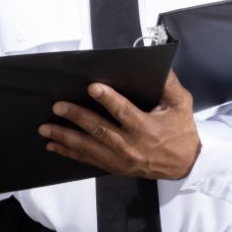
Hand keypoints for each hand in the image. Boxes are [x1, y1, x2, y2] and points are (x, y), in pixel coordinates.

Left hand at [39, 72, 200, 180]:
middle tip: (58, 106)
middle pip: (99, 130)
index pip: (124, 112)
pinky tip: (54, 144)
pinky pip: (88, 159)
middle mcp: (131, 145)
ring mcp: (121, 159)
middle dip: (76, 117)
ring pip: (89, 147)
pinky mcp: (115, 166)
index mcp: (146, 128)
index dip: (108, 99)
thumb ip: (169, 85)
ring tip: (46, 127)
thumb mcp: (181, 105)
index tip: (92, 87)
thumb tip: (159, 65)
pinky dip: (69, 152)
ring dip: (65, 137)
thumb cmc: (181, 132)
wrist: (184, 164)